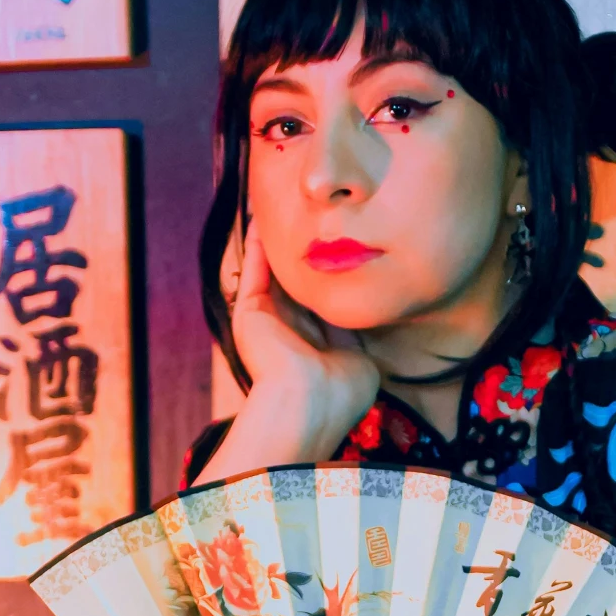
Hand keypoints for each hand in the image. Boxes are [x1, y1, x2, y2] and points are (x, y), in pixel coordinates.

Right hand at [204, 222, 379, 477]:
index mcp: (316, 350)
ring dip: (275, 247)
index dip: (332, 281)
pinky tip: (261, 219)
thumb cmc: (340, 394)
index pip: (322, 308)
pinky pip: (254, 272)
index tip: (342, 252)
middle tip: (310, 223)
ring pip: (272, 276)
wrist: (308, 403)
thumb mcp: (362, 361)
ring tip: (280, 211)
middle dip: (303, 259)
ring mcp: (267, 324)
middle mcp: (289, 335)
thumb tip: (366, 314)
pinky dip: (256, 247)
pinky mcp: (250, 313)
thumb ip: (359, 337)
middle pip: (296, 287)